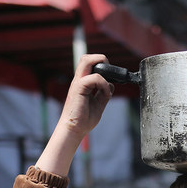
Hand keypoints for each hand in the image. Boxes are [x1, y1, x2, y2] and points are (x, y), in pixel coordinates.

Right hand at [37, 54, 113, 175]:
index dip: (102, 65)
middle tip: (110, 73)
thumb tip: (112, 85)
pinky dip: (103, 84)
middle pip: (86, 58)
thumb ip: (104, 93)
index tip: (111, 77)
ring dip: (101, 66)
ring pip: (86, 61)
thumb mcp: (98, 103)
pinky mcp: (78, 88)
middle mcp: (79, 80)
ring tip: (107, 82)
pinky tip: (106, 94)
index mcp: (83, 83)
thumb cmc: (84, 119)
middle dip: (101, 59)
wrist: (75, 129)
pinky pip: (94, 78)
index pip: (90, 64)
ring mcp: (78, 83)